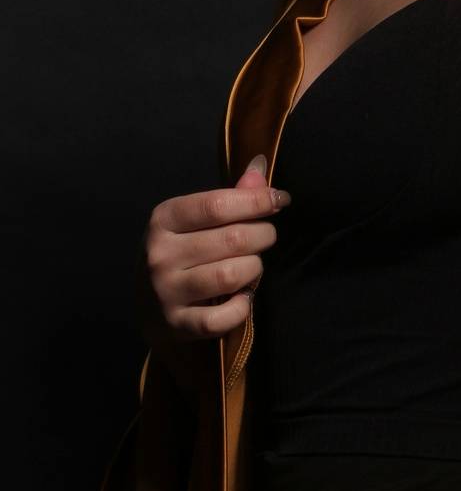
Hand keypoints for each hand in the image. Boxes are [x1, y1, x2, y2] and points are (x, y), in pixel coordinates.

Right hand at [137, 154, 290, 374]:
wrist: (150, 310)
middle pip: (232, 239)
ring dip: (255, 269)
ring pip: (231, 275)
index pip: (217, 205)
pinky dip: (242, 307)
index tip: (280, 199)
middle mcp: (160, 254)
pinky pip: (223, 317)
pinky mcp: (176, 324)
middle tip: (267, 236)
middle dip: (263, 235)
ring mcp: (166, 291)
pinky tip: (243, 297)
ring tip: (252, 265)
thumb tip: (260, 166)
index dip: (256, 200)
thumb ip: (229, 197)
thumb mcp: (194, 222)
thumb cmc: (182, 255)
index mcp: (163, 220)